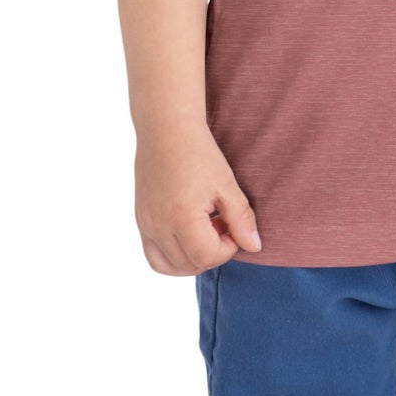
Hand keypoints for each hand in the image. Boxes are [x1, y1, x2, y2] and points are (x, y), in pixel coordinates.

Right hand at [134, 123, 262, 275]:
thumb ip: (241, 219)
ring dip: (192, 259)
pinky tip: (188, 235)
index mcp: (181, 218)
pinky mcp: (140, 221)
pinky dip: (172, 257)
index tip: (233, 226)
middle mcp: (159, 226)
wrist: (166, 129)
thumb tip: (254, 248)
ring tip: (205, 230)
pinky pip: (154, 256)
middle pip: (189, 264)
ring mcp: (146, 225)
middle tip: (222, 224)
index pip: (207, 256)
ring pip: (169, 266)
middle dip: (212, 252)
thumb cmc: (199, 153)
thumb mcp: (226, 184)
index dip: (228, 248)